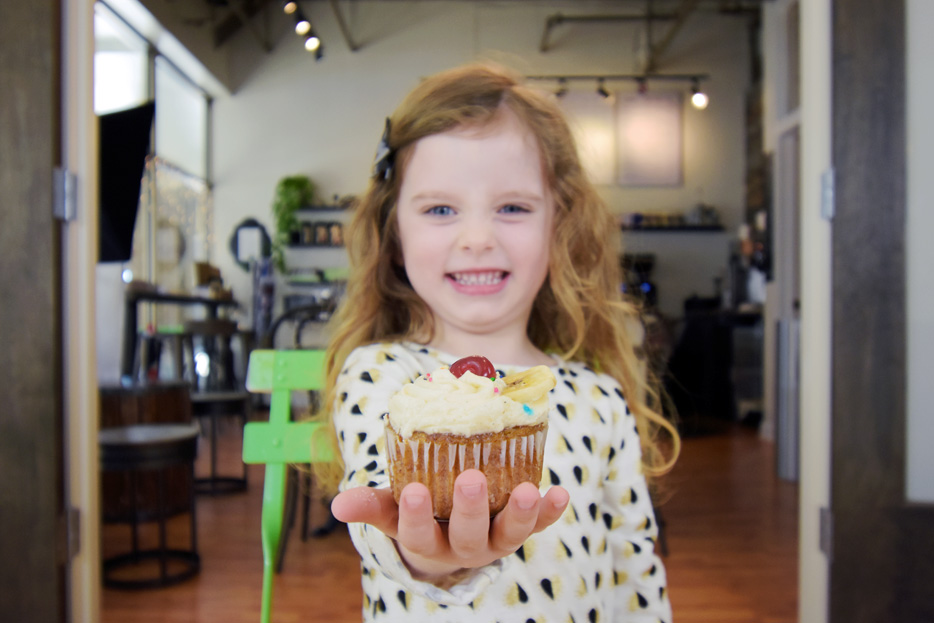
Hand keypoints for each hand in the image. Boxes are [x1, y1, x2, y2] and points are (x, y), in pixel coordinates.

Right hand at [331, 469, 569, 579]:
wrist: (450, 532)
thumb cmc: (419, 510)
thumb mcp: (392, 509)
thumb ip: (370, 504)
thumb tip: (337, 504)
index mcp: (427, 540)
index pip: (417, 534)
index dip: (415, 516)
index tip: (411, 491)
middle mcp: (463, 546)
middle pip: (468, 535)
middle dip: (471, 509)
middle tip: (471, 480)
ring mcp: (495, 540)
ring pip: (509, 535)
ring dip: (521, 514)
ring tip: (528, 490)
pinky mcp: (521, 529)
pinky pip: (539, 524)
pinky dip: (551, 511)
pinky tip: (560, 492)